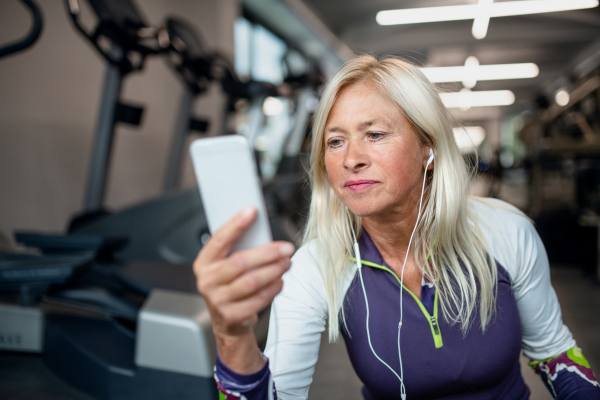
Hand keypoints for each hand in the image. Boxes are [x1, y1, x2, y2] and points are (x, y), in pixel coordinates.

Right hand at [193, 206, 294, 338]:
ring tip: (287, 263)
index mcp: (204, 262)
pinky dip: (274, 288)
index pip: (220, 239)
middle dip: (268, 253)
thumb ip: (239, 248)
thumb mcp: (226, 264)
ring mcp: (218, 300)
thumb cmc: (230, 283)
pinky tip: (280, 280)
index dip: (236, 224)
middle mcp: (207, 281)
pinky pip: (259, 299)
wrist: (227, 320)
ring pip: (252, 281)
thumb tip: (261, 228)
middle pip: (240, 262)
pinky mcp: (232, 315)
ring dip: (274, 270)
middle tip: (287, 248)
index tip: (252, 211)